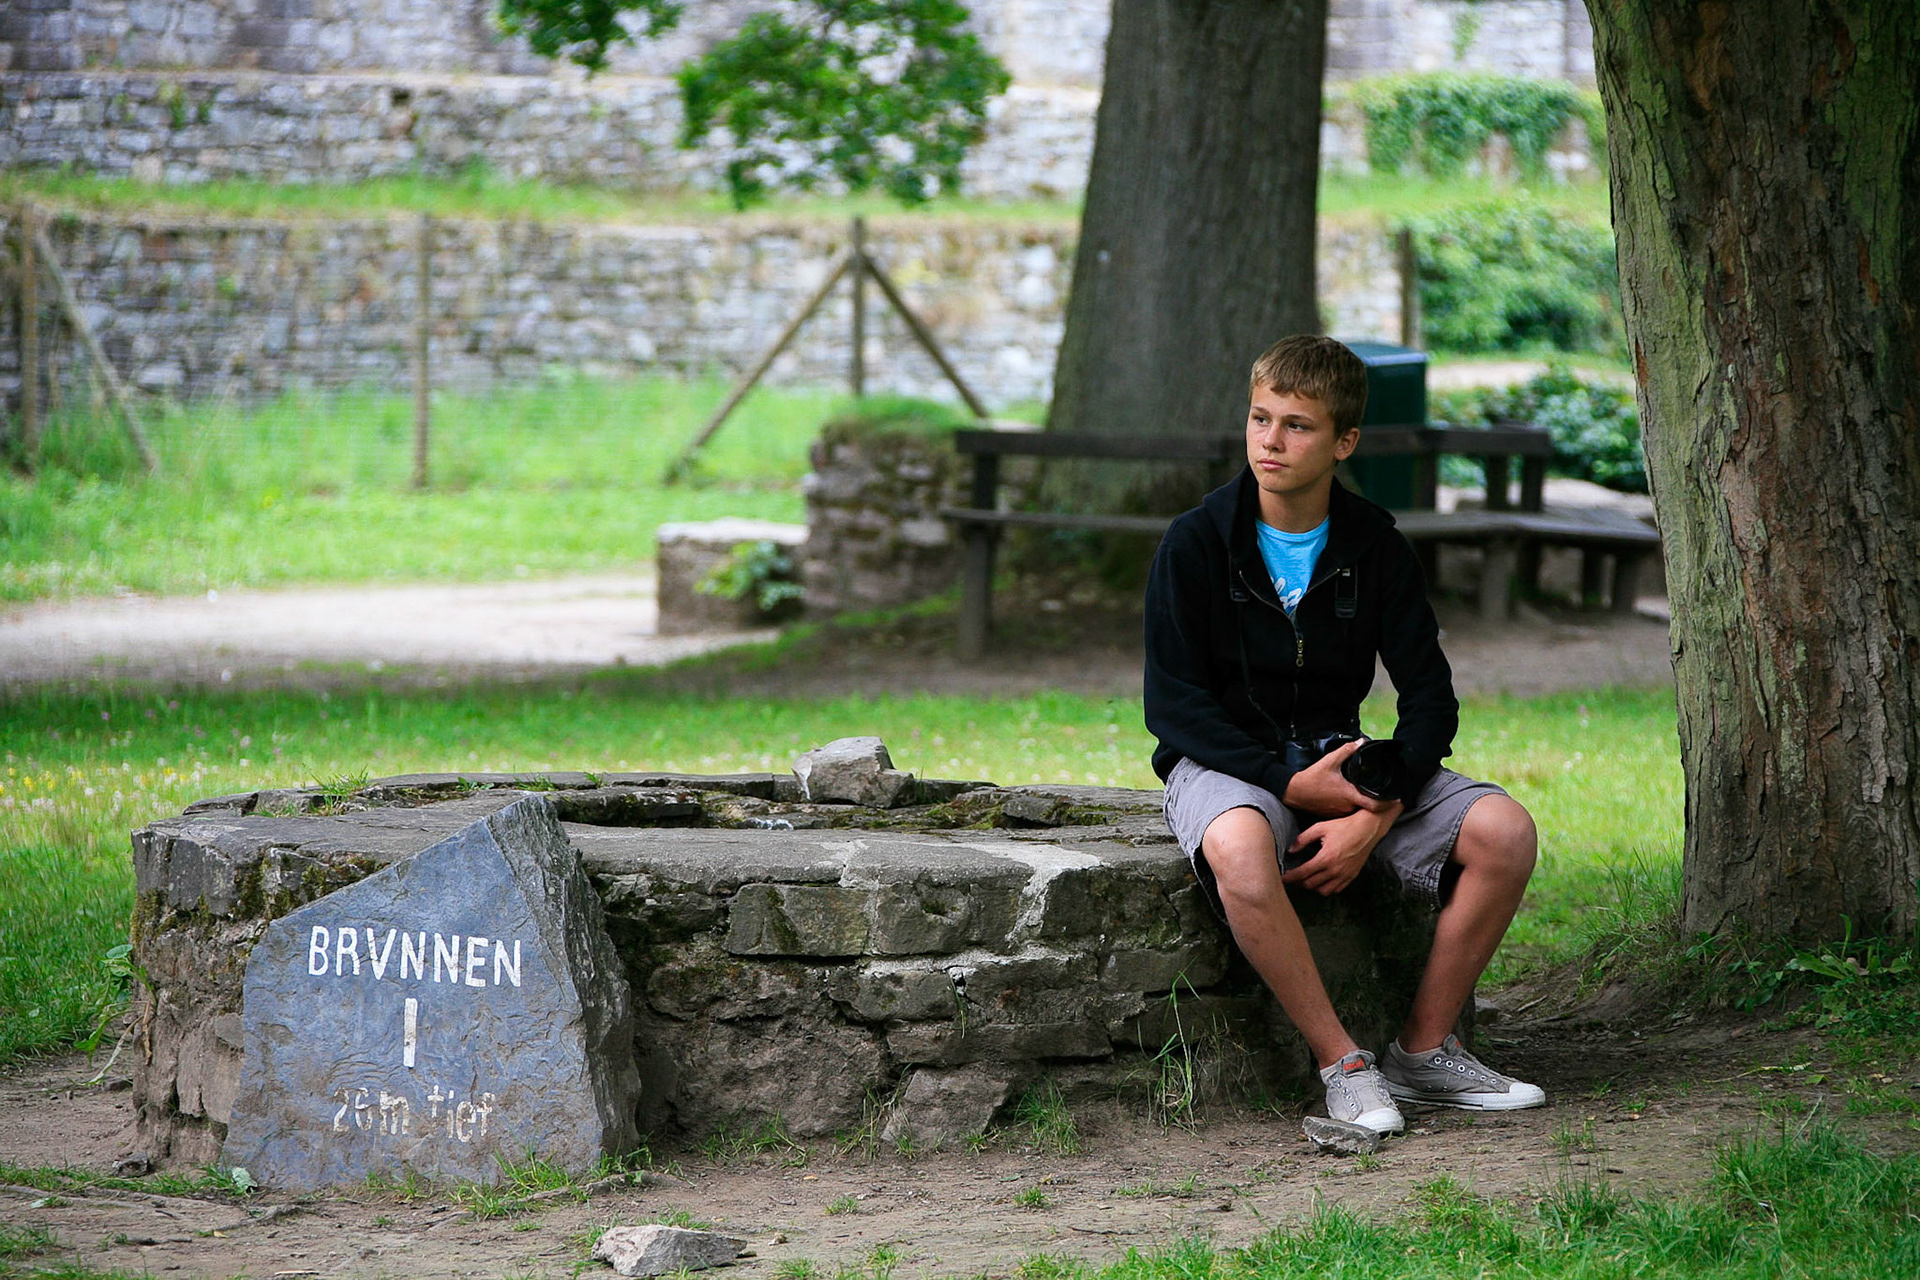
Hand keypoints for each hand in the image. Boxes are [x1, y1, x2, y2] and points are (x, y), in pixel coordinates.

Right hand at [1281, 738, 1396, 816]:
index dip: (1388, 803)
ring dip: (1362, 804)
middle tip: (1381, 793)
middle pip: (1368, 808)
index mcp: (1350, 795)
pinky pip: (1347, 812)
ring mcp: (1340, 813)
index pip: (1375, 805)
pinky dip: (1351, 806)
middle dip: (1376, 801)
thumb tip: (1360, 741)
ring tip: (1364, 794)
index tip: (1396, 798)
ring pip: (1358, 810)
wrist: (1293, 792)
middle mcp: (1347, 807)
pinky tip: (1347, 797)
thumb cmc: (1311, 779)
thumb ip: (1347, 750)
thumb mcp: (1330, 761)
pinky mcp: (1333, 815)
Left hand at [1282, 802, 1402, 894]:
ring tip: (1306, 879)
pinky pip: (1336, 889)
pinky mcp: (1352, 876)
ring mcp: (1344, 875)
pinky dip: (1327, 888)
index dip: (1290, 877)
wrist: (1368, 829)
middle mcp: (1335, 870)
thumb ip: (1302, 839)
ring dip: (1312, 887)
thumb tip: (1290, 850)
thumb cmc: (1344, 826)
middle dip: (1299, 882)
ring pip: (1323, 891)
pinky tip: (1322, 880)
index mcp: (1325, 858)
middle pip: (1310, 884)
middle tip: (1293, 877)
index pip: (1302, 874)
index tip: (1282, 878)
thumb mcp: (1320, 827)